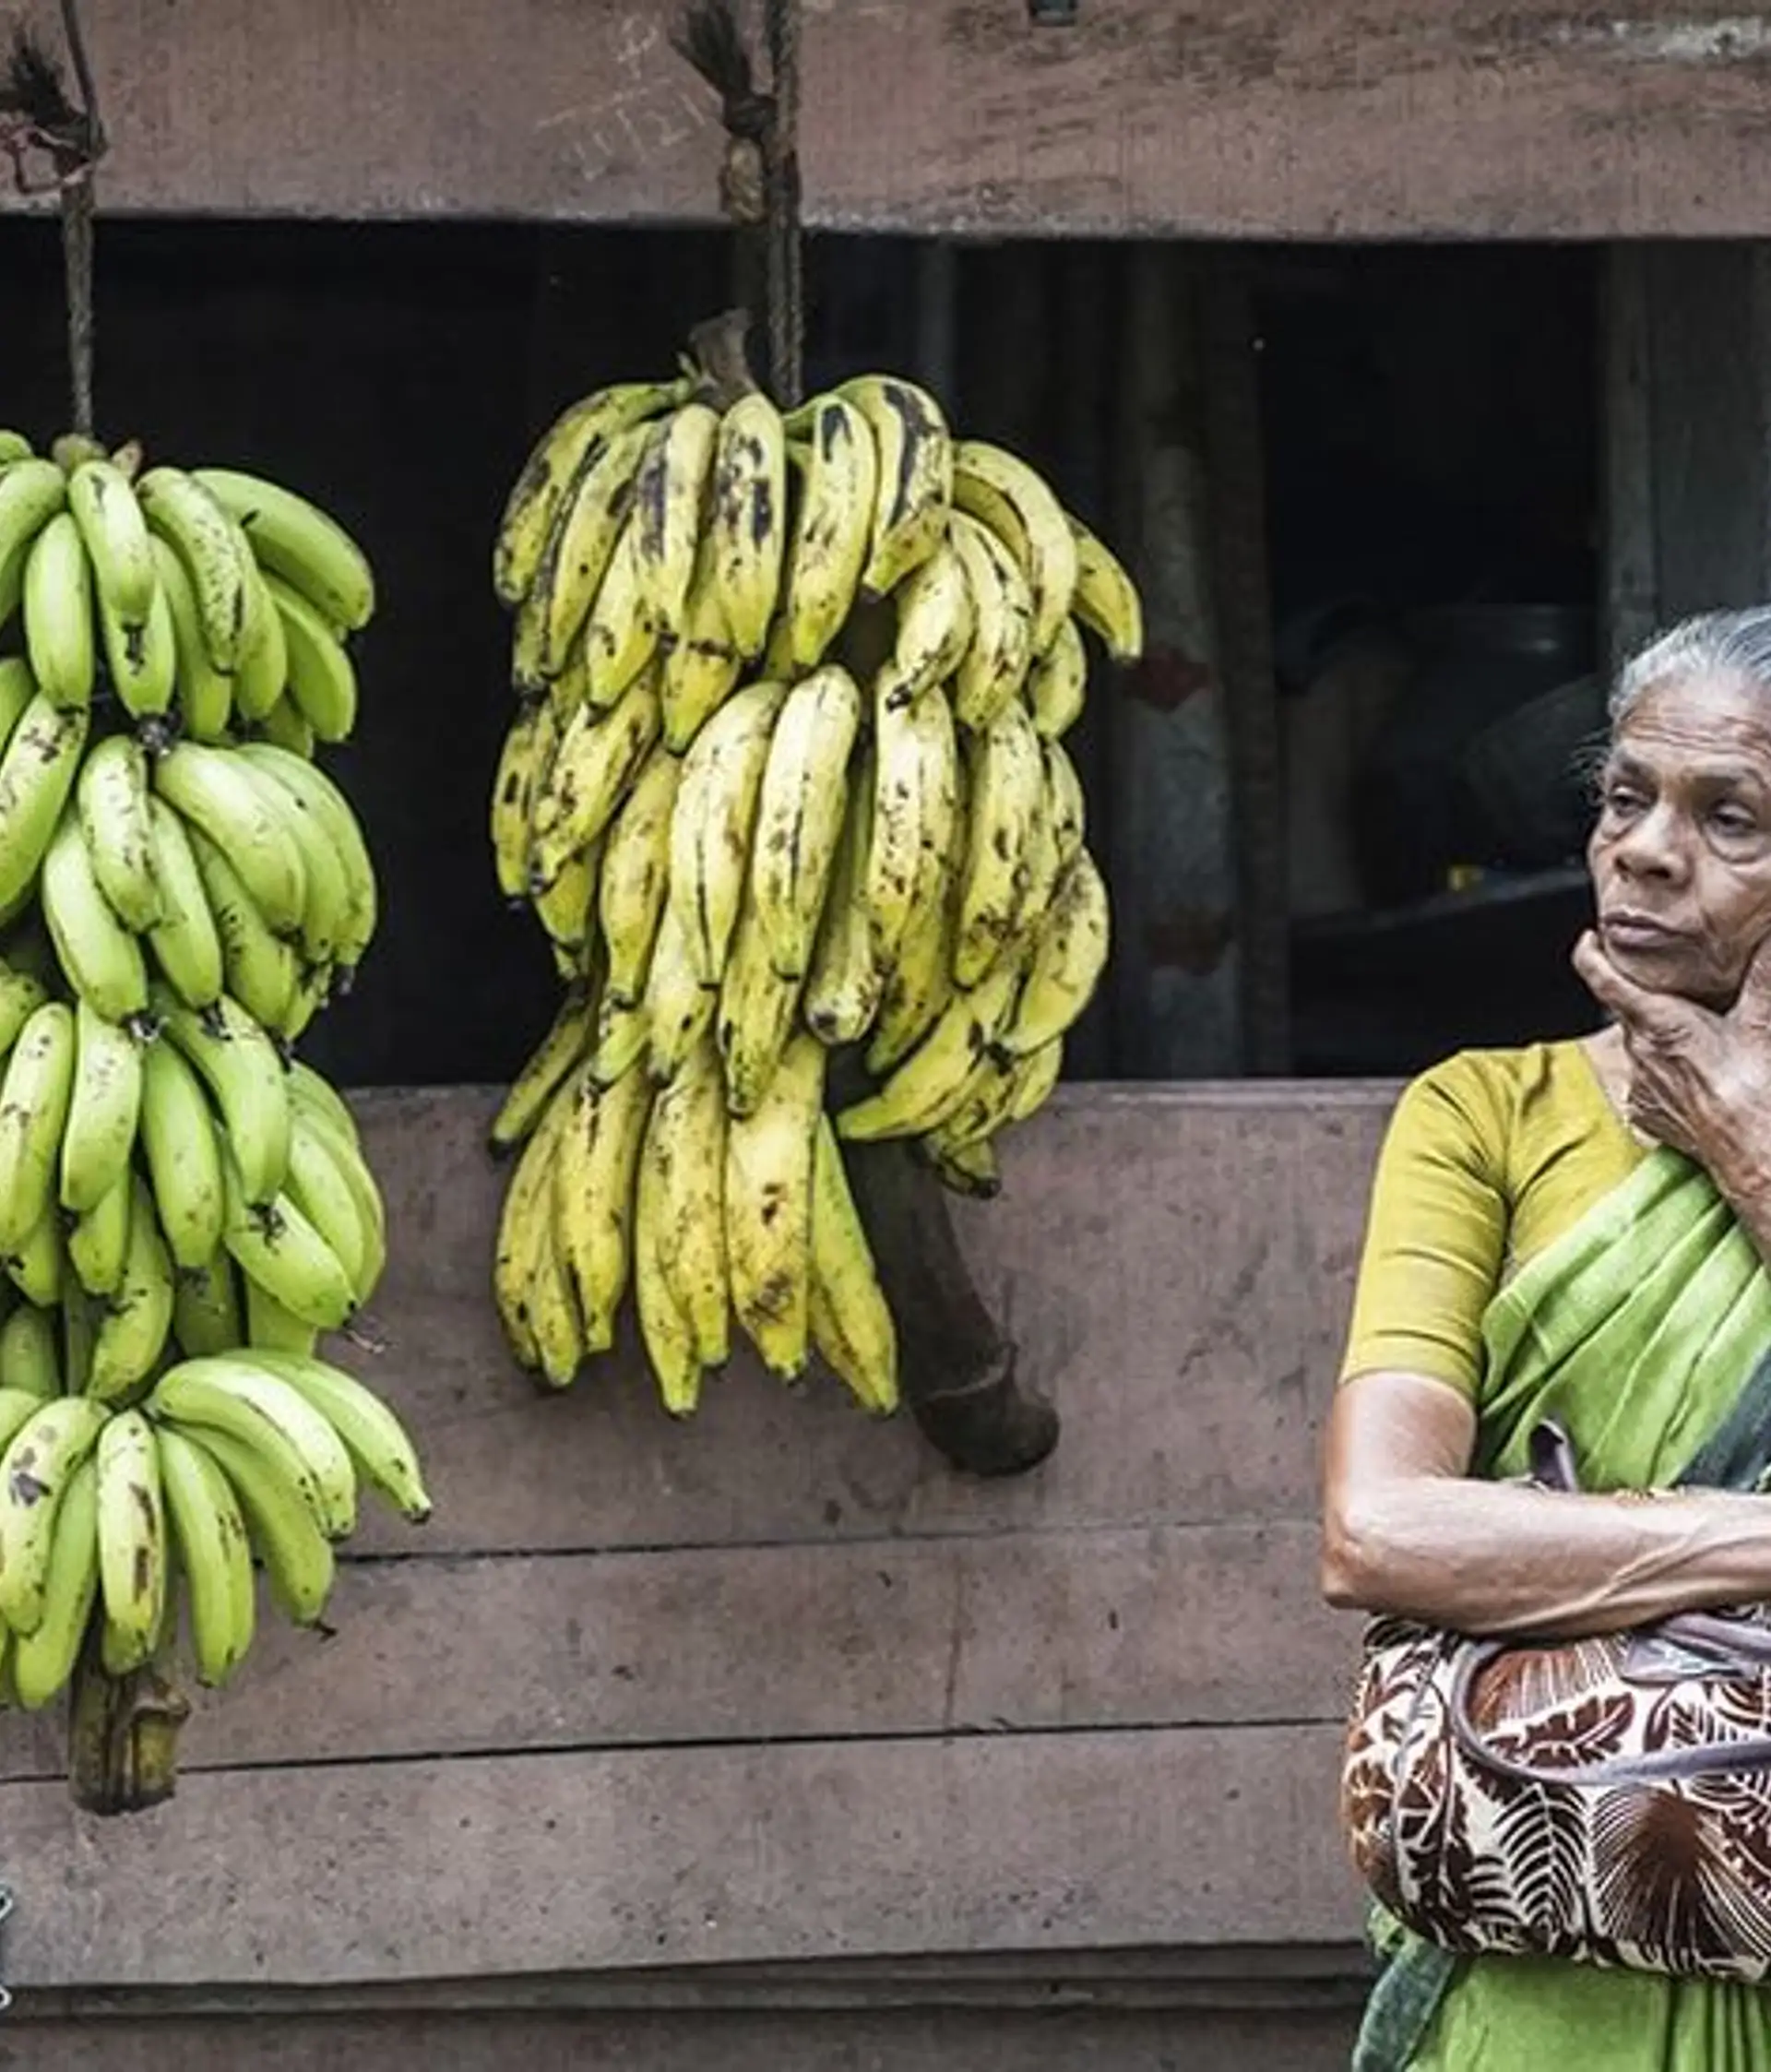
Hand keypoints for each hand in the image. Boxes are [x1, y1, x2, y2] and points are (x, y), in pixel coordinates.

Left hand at [1572, 930, 1770, 1199]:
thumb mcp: (1761, 1020)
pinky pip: (1649, 1082)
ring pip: (1642, 1047)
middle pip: (1630, 1012)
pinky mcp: (1646, 1111)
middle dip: (1649, 999)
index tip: (1589, 939)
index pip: (1601, 978)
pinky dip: (1668, 1074)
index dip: (1590, 953)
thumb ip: (1764, 975)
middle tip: (1679, 990)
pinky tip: (1697, 1076)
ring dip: (1663, 1039)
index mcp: (1657, 1020)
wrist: (1752, 1150)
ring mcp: (1640, 1083)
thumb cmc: (1754, 1087)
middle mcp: (1638, 1050)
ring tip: (1699, 1038)